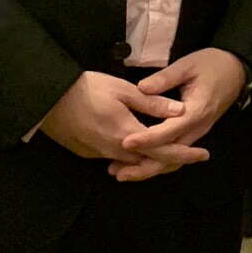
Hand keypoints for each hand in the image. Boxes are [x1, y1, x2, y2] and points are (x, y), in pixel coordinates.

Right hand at [39, 71, 186, 162]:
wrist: (48, 98)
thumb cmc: (87, 88)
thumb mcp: (123, 89)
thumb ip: (152, 103)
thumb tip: (180, 110)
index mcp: (128, 134)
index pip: (164, 151)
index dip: (185, 154)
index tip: (203, 154)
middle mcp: (115, 151)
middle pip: (150, 163)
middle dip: (171, 161)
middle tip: (189, 154)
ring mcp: (100, 154)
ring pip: (133, 164)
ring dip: (152, 160)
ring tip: (169, 151)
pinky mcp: (88, 153)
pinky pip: (117, 160)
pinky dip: (133, 158)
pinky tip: (138, 149)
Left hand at [111, 48, 249, 181]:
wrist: (236, 70)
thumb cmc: (212, 65)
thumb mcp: (188, 65)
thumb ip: (165, 78)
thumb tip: (141, 87)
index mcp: (196, 111)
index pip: (170, 131)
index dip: (148, 139)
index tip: (126, 142)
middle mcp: (197, 128)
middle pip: (171, 155)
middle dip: (145, 166)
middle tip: (118, 172)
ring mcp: (197, 133)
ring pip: (174, 159)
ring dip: (149, 168)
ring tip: (122, 173)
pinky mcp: (194, 133)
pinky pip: (176, 153)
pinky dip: (157, 162)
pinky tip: (139, 163)